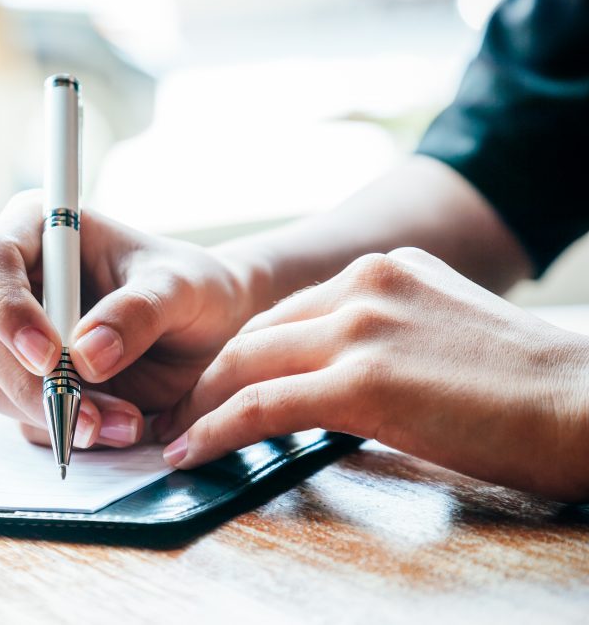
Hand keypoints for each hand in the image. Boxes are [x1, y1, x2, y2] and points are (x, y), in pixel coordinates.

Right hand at [0, 190, 268, 449]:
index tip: (49, 355)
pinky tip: (120, 427)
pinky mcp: (30, 384)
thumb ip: (137, 312)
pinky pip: (27, 418)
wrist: (210, 331)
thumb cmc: (192, 288)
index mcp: (39, 231)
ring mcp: (16, 339)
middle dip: (32, 382)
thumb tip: (86, 356)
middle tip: (88, 416)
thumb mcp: (180, 288)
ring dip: (57, 415)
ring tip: (127, 423)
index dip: (7, 308)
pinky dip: (69, 431)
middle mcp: (16, 283)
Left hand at [155, 247, 588, 501]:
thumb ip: (386, 335)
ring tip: (174, 436)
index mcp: (383, 270)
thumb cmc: (526, 385)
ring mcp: (359, 328)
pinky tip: (192, 452)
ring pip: (246, 364)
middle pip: (256, 333)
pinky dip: (216, 430)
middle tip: (179, 411)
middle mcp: (363, 285)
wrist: (587, 402)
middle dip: (210, 376)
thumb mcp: (443, 330)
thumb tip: (338, 376)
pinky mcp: (360, 380)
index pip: (288, 311)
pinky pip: (261, 405)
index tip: (218, 382)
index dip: (244, 351)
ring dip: (200, 406)